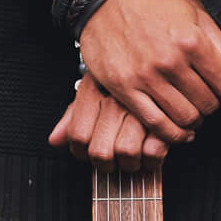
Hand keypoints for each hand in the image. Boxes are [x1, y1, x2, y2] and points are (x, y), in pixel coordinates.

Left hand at [49, 76, 172, 169]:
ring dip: (130, 164)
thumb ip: (72, 116)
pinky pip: (153, 153)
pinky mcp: (165, 119)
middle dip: (106, 164)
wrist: (157, 55)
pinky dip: (153, 160)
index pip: (78, 136)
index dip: (82, 153)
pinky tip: (152, 154)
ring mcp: (141, 109)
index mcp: (94, 91)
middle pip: (100, 152)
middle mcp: (115, 99)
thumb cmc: (126, 77)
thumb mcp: (93, 89)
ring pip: (126, 154)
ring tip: (134, 158)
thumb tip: (55, 141)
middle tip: (113, 161)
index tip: (90, 155)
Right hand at [75, 0, 220, 143]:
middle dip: (210, 104)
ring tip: (189, 110)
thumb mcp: (196, 19)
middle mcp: (170, 61)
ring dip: (193, 120)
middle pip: (208, 104)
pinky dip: (172, 134)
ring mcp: (145, 76)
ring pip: (185, 118)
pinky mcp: (124, 88)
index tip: (218, 85)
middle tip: (201, 97)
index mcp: (192, 42)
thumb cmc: (154, 7)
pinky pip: (156, 124)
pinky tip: (177, 129)